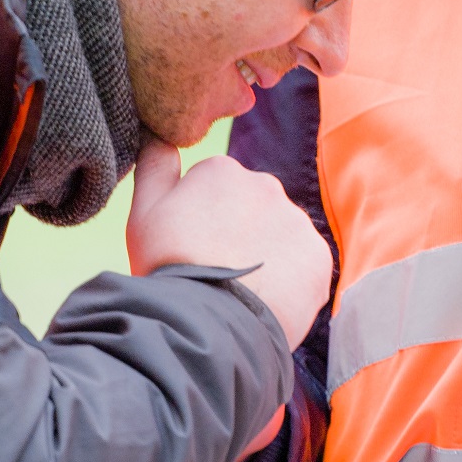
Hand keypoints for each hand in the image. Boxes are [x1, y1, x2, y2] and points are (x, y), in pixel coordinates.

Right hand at [124, 141, 332, 346]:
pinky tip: (264, 300)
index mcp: (221, 170)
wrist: (206, 325)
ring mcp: (296, 220)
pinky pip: (303, 264)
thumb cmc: (167, 268)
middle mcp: (266, 184)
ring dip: (265, 255)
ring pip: (280, 235)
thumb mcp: (143, 213)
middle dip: (238, 232)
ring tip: (241, 290)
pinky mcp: (318, 256)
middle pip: (252, 208)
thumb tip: (162, 137)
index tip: (191, 247)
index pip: (215, 188)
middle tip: (217, 269)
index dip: (200, 221)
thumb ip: (154, 167)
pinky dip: (289, 280)